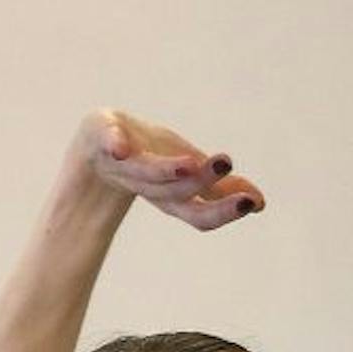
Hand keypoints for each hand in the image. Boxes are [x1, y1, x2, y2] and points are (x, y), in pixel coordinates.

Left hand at [75, 107, 265, 231]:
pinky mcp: (103, 138)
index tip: (252, 202)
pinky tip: (120, 145)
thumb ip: (219, 189)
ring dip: (167, 169)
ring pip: (145, 172)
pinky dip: (114, 144)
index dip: (223, 210)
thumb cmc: (147, 159)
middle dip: (200, 182)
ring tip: (190, 162)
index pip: (198, 212)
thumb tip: (260, 204)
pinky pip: (107, 142)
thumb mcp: (187, 171)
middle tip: (226, 164)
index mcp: (170, 196)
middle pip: (174, 193)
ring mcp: (123, 165)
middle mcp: (148, 185)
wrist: (92, 152)